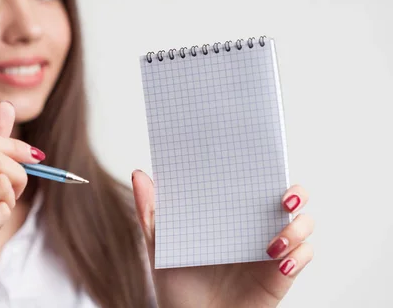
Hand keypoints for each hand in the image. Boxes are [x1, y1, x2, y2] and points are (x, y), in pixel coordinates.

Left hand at [132, 170, 313, 307]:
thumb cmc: (177, 283)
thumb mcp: (159, 245)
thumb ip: (150, 212)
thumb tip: (139, 173)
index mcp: (231, 213)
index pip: (252, 182)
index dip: (263, 167)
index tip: (258, 158)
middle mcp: (255, 226)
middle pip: (290, 198)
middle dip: (295, 191)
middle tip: (283, 197)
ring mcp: (271, 250)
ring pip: (303, 225)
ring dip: (296, 228)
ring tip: (272, 244)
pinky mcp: (280, 275)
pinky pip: (303, 258)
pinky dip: (299, 257)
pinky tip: (280, 264)